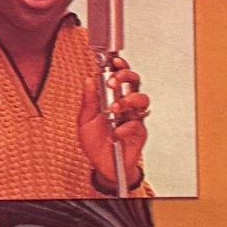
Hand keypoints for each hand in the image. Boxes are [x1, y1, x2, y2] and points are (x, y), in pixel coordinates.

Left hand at [78, 55, 148, 191]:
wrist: (101, 166)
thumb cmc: (95, 143)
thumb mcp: (85, 120)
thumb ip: (88, 101)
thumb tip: (89, 80)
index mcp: (112, 98)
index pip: (120, 76)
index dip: (120, 66)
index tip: (114, 61)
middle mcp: (125, 105)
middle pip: (134, 82)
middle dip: (126, 77)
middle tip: (113, 82)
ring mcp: (134, 117)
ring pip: (142, 99)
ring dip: (128, 100)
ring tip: (115, 109)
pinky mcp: (139, 132)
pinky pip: (136, 124)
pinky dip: (124, 127)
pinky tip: (115, 134)